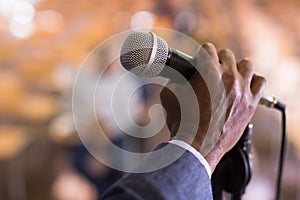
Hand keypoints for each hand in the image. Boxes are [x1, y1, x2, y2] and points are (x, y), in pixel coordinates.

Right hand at [160, 43, 265, 171]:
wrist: (197, 145)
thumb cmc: (182, 122)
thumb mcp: (170, 96)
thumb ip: (173, 81)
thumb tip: (177, 78)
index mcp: (207, 72)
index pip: (208, 49)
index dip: (201, 55)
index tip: (200, 61)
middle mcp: (228, 77)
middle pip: (227, 55)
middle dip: (217, 60)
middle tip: (212, 70)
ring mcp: (242, 90)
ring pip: (247, 64)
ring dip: (237, 67)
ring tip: (230, 75)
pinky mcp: (251, 104)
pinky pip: (260, 82)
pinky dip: (253, 81)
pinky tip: (244, 86)